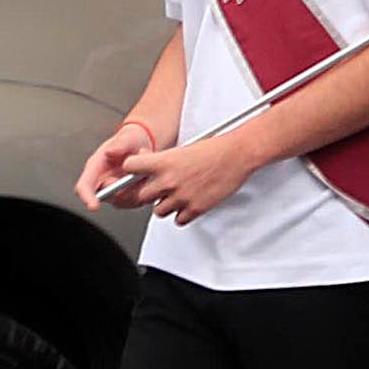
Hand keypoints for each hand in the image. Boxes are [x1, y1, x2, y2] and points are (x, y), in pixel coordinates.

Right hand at [76, 117, 157, 205]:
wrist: (143, 145)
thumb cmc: (130, 140)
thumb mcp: (128, 137)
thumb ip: (120, 144)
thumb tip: (110, 152)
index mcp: (94, 168)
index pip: (84, 187)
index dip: (87, 198)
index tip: (94, 207)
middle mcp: (101, 183)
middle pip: (106, 197)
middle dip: (121, 190)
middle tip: (136, 175)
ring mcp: (114, 192)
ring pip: (123, 201)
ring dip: (137, 188)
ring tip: (144, 170)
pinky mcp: (129, 198)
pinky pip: (136, 201)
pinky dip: (145, 191)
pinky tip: (148, 176)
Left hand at [114, 120, 275, 227]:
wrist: (238, 154)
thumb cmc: (215, 149)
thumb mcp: (183, 148)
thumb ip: (161, 159)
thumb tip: (145, 160)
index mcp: (164, 162)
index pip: (130, 168)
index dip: (131, 171)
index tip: (134, 174)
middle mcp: (169, 180)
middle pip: (143, 196)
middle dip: (152, 193)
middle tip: (162, 188)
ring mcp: (181, 196)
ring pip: (159, 211)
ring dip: (167, 205)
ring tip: (180, 194)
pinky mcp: (195, 209)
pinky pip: (178, 220)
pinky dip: (183, 214)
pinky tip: (191, 202)